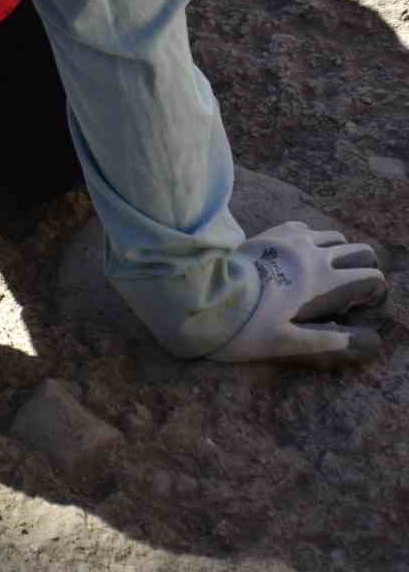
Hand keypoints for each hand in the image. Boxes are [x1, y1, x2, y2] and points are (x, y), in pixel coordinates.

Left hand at [209, 222, 387, 366]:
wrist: (198, 296)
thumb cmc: (244, 325)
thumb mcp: (287, 342)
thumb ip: (331, 341)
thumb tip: (368, 342)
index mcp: (323, 281)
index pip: (371, 277)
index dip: (373, 294)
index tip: (357, 309)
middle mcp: (314, 253)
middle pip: (360, 251)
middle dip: (363, 270)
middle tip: (345, 292)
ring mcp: (291, 239)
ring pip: (334, 237)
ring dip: (337, 254)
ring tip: (320, 275)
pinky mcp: (270, 233)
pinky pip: (303, 229)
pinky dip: (309, 241)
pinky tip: (294, 258)